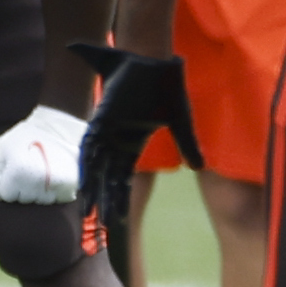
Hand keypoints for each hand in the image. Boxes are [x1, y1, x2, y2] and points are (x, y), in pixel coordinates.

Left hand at [0, 105, 93, 207]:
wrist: (60, 129)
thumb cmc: (26, 136)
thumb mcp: (0, 147)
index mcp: (17, 173)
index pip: (5, 195)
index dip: (7, 182)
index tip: (15, 168)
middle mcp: (36, 183)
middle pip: (22, 199)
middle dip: (22, 187)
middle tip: (30, 167)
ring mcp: (54, 188)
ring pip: (38, 201)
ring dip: (38, 190)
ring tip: (42, 170)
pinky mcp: (68, 189)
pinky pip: (54, 199)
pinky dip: (52, 191)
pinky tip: (52, 176)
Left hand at [75, 52, 193, 252]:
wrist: (156, 60)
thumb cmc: (167, 88)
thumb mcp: (182, 123)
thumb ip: (189, 147)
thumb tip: (199, 168)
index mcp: (130, 143)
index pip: (121, 178)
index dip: (117, 199)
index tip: (115, 222)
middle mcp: (116, 139)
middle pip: (105, 177)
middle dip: (100, 201)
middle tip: (95, 227)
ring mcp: (107, 129)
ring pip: (96, 166)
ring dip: (92, 189)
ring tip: (89, 214)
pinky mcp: (101, 118)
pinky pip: (91, 146)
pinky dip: (88, 165)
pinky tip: (85, 184)